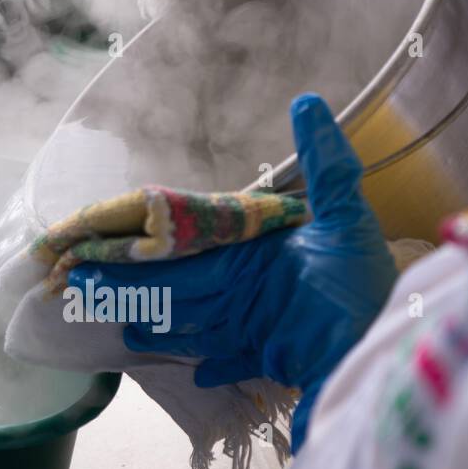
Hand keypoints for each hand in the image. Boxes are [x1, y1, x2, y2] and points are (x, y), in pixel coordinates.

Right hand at [68, 92, 397, 450]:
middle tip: (80, 281)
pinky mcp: (269, 357)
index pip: (192, 243)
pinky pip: (227, 358)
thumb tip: (306, 100)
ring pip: (190, 319)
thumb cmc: (364, 286)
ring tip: (111, 319)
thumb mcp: (346, 218)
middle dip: (131, 283)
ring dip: (153, 320)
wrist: (387, 350)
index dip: (151, 242)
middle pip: (179, 284)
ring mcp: (257, 322)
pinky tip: (184, 368)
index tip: (110, 238)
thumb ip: (325, 163)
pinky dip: (207, 363)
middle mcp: (251, 284)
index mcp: (258, 250)